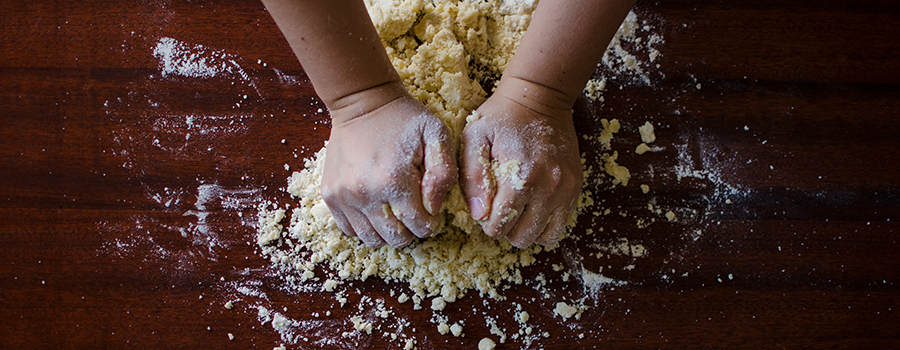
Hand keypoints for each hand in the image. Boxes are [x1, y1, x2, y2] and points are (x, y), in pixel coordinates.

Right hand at [322, 85, 456, 247]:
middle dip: (411, 231)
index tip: (431, 210)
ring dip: (388, 233)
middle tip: (414, 213)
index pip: (420, 226)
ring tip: (395, 213)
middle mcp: (364, 193)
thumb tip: (434, 208)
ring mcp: (343, 196)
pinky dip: (365, 227)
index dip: (431, 223)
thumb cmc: (404, 118)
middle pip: (395, 238)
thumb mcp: (436, 135)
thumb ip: (444, 173)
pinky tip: (376, 210)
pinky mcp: (330, 195)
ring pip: (371, 239)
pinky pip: (349, 229)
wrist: (362, 101)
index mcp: (393, 180)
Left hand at [461, 78, 582, 247]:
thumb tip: (479, 214)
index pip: (499, 227)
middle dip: (506, 229)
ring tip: (517, 210)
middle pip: (522, 237)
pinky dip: (545, 223)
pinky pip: (561, 223)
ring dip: (527, 230)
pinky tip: (532, 206)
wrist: (540, 96)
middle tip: (499, 208)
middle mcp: (548, 188)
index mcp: (521, 178)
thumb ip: (473, 178)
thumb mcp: (475, 138)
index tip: (484, 207)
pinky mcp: (575, 187)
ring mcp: (565, 189)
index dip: (486, 222)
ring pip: (546, 236)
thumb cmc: (502, 116)